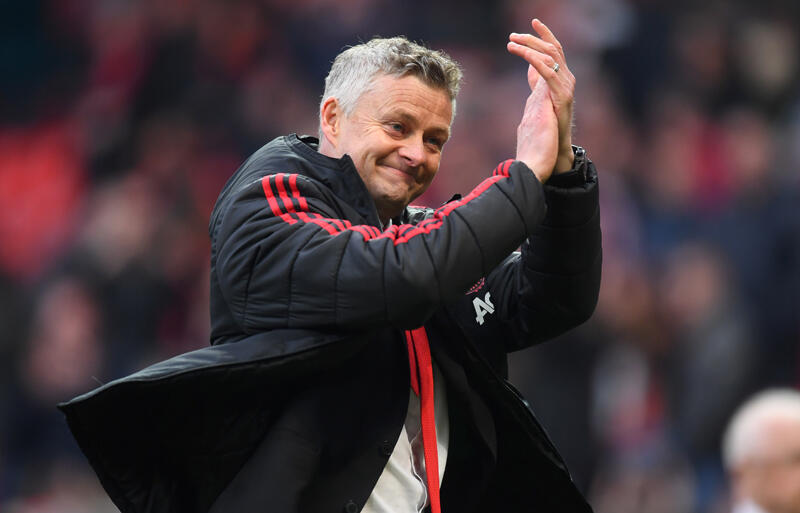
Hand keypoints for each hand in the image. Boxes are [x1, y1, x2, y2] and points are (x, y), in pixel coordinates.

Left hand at [507, 19, 575, 172]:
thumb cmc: (546, 124)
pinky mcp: (563, 96)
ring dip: (530, 48)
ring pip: (550, 57)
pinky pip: (549, 73)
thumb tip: (530, 65)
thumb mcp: (539, 96)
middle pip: (552, 49)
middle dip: (533, 39)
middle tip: (513, 36)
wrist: (554, 146)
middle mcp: (567, 78)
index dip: (544, 34)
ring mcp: (566, 86)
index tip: (533, 21)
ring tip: (512, 44)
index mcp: (561, 77)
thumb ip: (536, 80)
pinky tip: (526, 56)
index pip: (555, 48)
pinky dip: (537, 62)